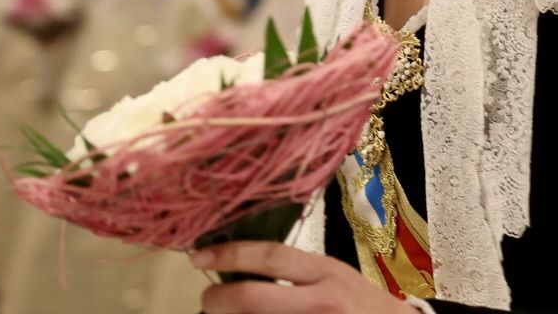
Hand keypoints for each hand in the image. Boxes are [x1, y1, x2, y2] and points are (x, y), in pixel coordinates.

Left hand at [193, 243, 410, 313]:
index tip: (200, 256)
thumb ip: (294, 273)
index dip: (230, 254)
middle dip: (220, 299)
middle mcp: (321, 299)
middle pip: (255, 297)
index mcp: (324, 271)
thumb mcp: (331, 275)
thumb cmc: (358, 302)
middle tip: (207, 299)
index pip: (270, 256)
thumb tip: (241, 271)